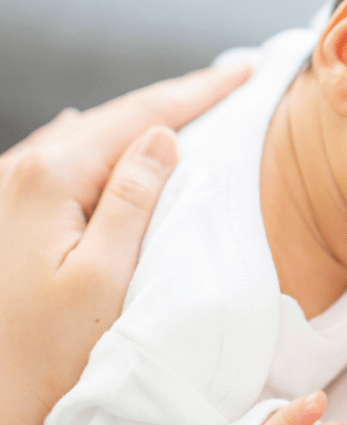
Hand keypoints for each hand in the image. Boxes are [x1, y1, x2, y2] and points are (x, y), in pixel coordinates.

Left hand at [0, 63, 250, 424]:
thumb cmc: (44, 353)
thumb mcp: (104, 278)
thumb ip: (133, 199)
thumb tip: (163, 138)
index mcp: (51, 177)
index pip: (141, 116)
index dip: (200, 90)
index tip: (246, 71)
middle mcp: (22, 169)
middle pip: (116, 118)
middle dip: (176, 97)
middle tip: (230, 79)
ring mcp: (9, 187)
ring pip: (92, 135)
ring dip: (142, 119)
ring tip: (189, 104)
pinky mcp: (8, 211)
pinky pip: (67, 156)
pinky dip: (108, 143)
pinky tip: (115, 141)